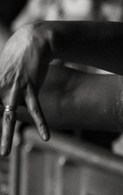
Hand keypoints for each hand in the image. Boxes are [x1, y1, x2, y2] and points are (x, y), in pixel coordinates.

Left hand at [0, 23, 51, 154]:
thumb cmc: (17, 56)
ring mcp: (13, 90)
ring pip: (8, 118)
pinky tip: (46, 136)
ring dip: (6, 136)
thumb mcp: (1, 70)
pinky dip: (41, 123)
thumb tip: (4, 100)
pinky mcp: (30, 89)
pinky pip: (36, 110)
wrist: (34, 41)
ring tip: (5, 153)